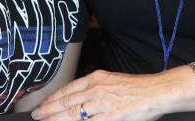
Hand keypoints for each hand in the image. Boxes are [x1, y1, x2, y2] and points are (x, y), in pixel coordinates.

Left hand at [31, 70, 180, 120]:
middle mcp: (97, 88)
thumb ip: (97, 90)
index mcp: (97, 78)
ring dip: (56, 118)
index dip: (54, 98)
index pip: (69, 89)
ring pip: (72, 113)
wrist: (158, 90)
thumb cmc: (139, 89)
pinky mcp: (111, 116)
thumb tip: (81, 100)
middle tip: (36, 115)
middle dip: (49, 109)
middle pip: (67, 101)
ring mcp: (102, 103)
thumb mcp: (113, 82)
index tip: (43, 105)